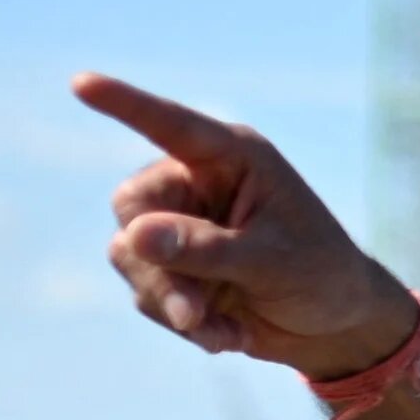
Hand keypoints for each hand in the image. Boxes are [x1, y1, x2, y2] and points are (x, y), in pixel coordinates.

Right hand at [73, 72, 418, 379]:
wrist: (337, 328)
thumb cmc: (323, 276)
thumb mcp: (274, 262)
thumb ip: (207, 249)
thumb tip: (134, 237)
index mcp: (233, 159)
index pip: (171, 125)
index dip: (125, 104)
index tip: (82, 83)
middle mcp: (197, 185)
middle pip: (133, 210)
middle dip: (156, 266)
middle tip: (190, 312)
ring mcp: (180, 228)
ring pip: (131, 257)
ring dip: (170, 302)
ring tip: (222, 331)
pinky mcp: (173, 271)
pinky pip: (146, 294)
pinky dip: (183, 324)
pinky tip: (228, 336)